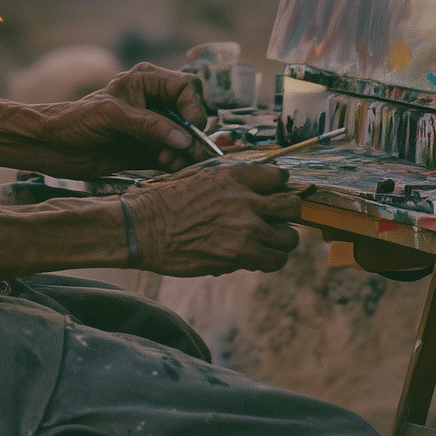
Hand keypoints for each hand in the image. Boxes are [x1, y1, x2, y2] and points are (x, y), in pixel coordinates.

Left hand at [35, 62, 210, 175]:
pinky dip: (177, 163)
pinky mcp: (148, 151)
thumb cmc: (76, 119)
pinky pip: (173, 156)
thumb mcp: (112, 116)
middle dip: (192, 134)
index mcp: (146, 81)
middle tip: (189, 152)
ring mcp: (152, 128)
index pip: (185, 88)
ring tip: (173, 161)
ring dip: (185, 152)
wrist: (52, 146)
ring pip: (184, 138)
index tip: (192, 128)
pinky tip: (170, 166)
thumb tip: (185, 139)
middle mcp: (154, 102)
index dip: (193, 107)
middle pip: (190, 115)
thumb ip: (148, 125)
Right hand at [127, 165, 301, 275]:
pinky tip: (259, 257)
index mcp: (234, 175)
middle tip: (279, 219)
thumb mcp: (198, 176)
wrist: (144, 228)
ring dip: (281, 240)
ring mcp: (246, 228)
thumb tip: (252, 195)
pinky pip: (274, 260)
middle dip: (289, 213)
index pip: (278, 176)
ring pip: (289, 237)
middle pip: (291, 205)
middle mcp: (245, 198)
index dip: (280, 186)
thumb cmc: (165, 201)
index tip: (276, 192)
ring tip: (270, 242)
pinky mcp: (241, 255)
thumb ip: (229, 184)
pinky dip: (270, 260)